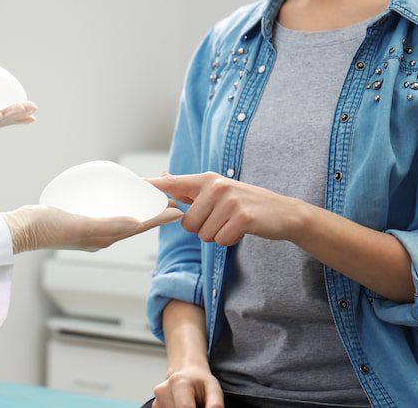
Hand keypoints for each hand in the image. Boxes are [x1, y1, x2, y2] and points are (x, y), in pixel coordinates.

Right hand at [1, 204, 183, 253]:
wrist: (21, 229)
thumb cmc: (47, 227)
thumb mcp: (80, 224)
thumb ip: (107, 225)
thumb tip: (137, 223)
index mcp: (105, 237)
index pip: (140, 226)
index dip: (160, 217)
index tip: (178, 209)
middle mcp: (102, 235)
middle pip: (135, 221)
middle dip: (153, 210)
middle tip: (169, 197)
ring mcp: (91, 227)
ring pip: (124, 216)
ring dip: (140, 207)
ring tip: (151, 196)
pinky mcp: (81, 219)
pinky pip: (109, 211)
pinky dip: (121, 204)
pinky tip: (118, 195)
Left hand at [147, 172, 307, 245]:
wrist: (282, 212)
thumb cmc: (245, 202)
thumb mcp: (218, 190)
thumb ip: (189, 187)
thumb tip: (163, 177)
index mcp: (207, 180)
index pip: (173, 183)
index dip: (153, 187)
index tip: (135, 184)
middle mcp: (216, 186)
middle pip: (188, 223)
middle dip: (203, 229)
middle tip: (222, 219)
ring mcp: (229, 201)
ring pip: (203, 234)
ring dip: (217, 235)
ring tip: (232, 223)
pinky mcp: (242, 217)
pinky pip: (220, 240)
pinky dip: (229, 240)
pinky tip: (241, 230)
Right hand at [152, 364, 223, 407]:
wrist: (185, 371)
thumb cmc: (200, 381)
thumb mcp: (213, 389)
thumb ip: (215, 404)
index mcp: (179, 383)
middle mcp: (163, 390)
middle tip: (197, 404)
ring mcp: (157, 399)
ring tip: (190, 404)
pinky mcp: (155, 406)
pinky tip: (181, 405)